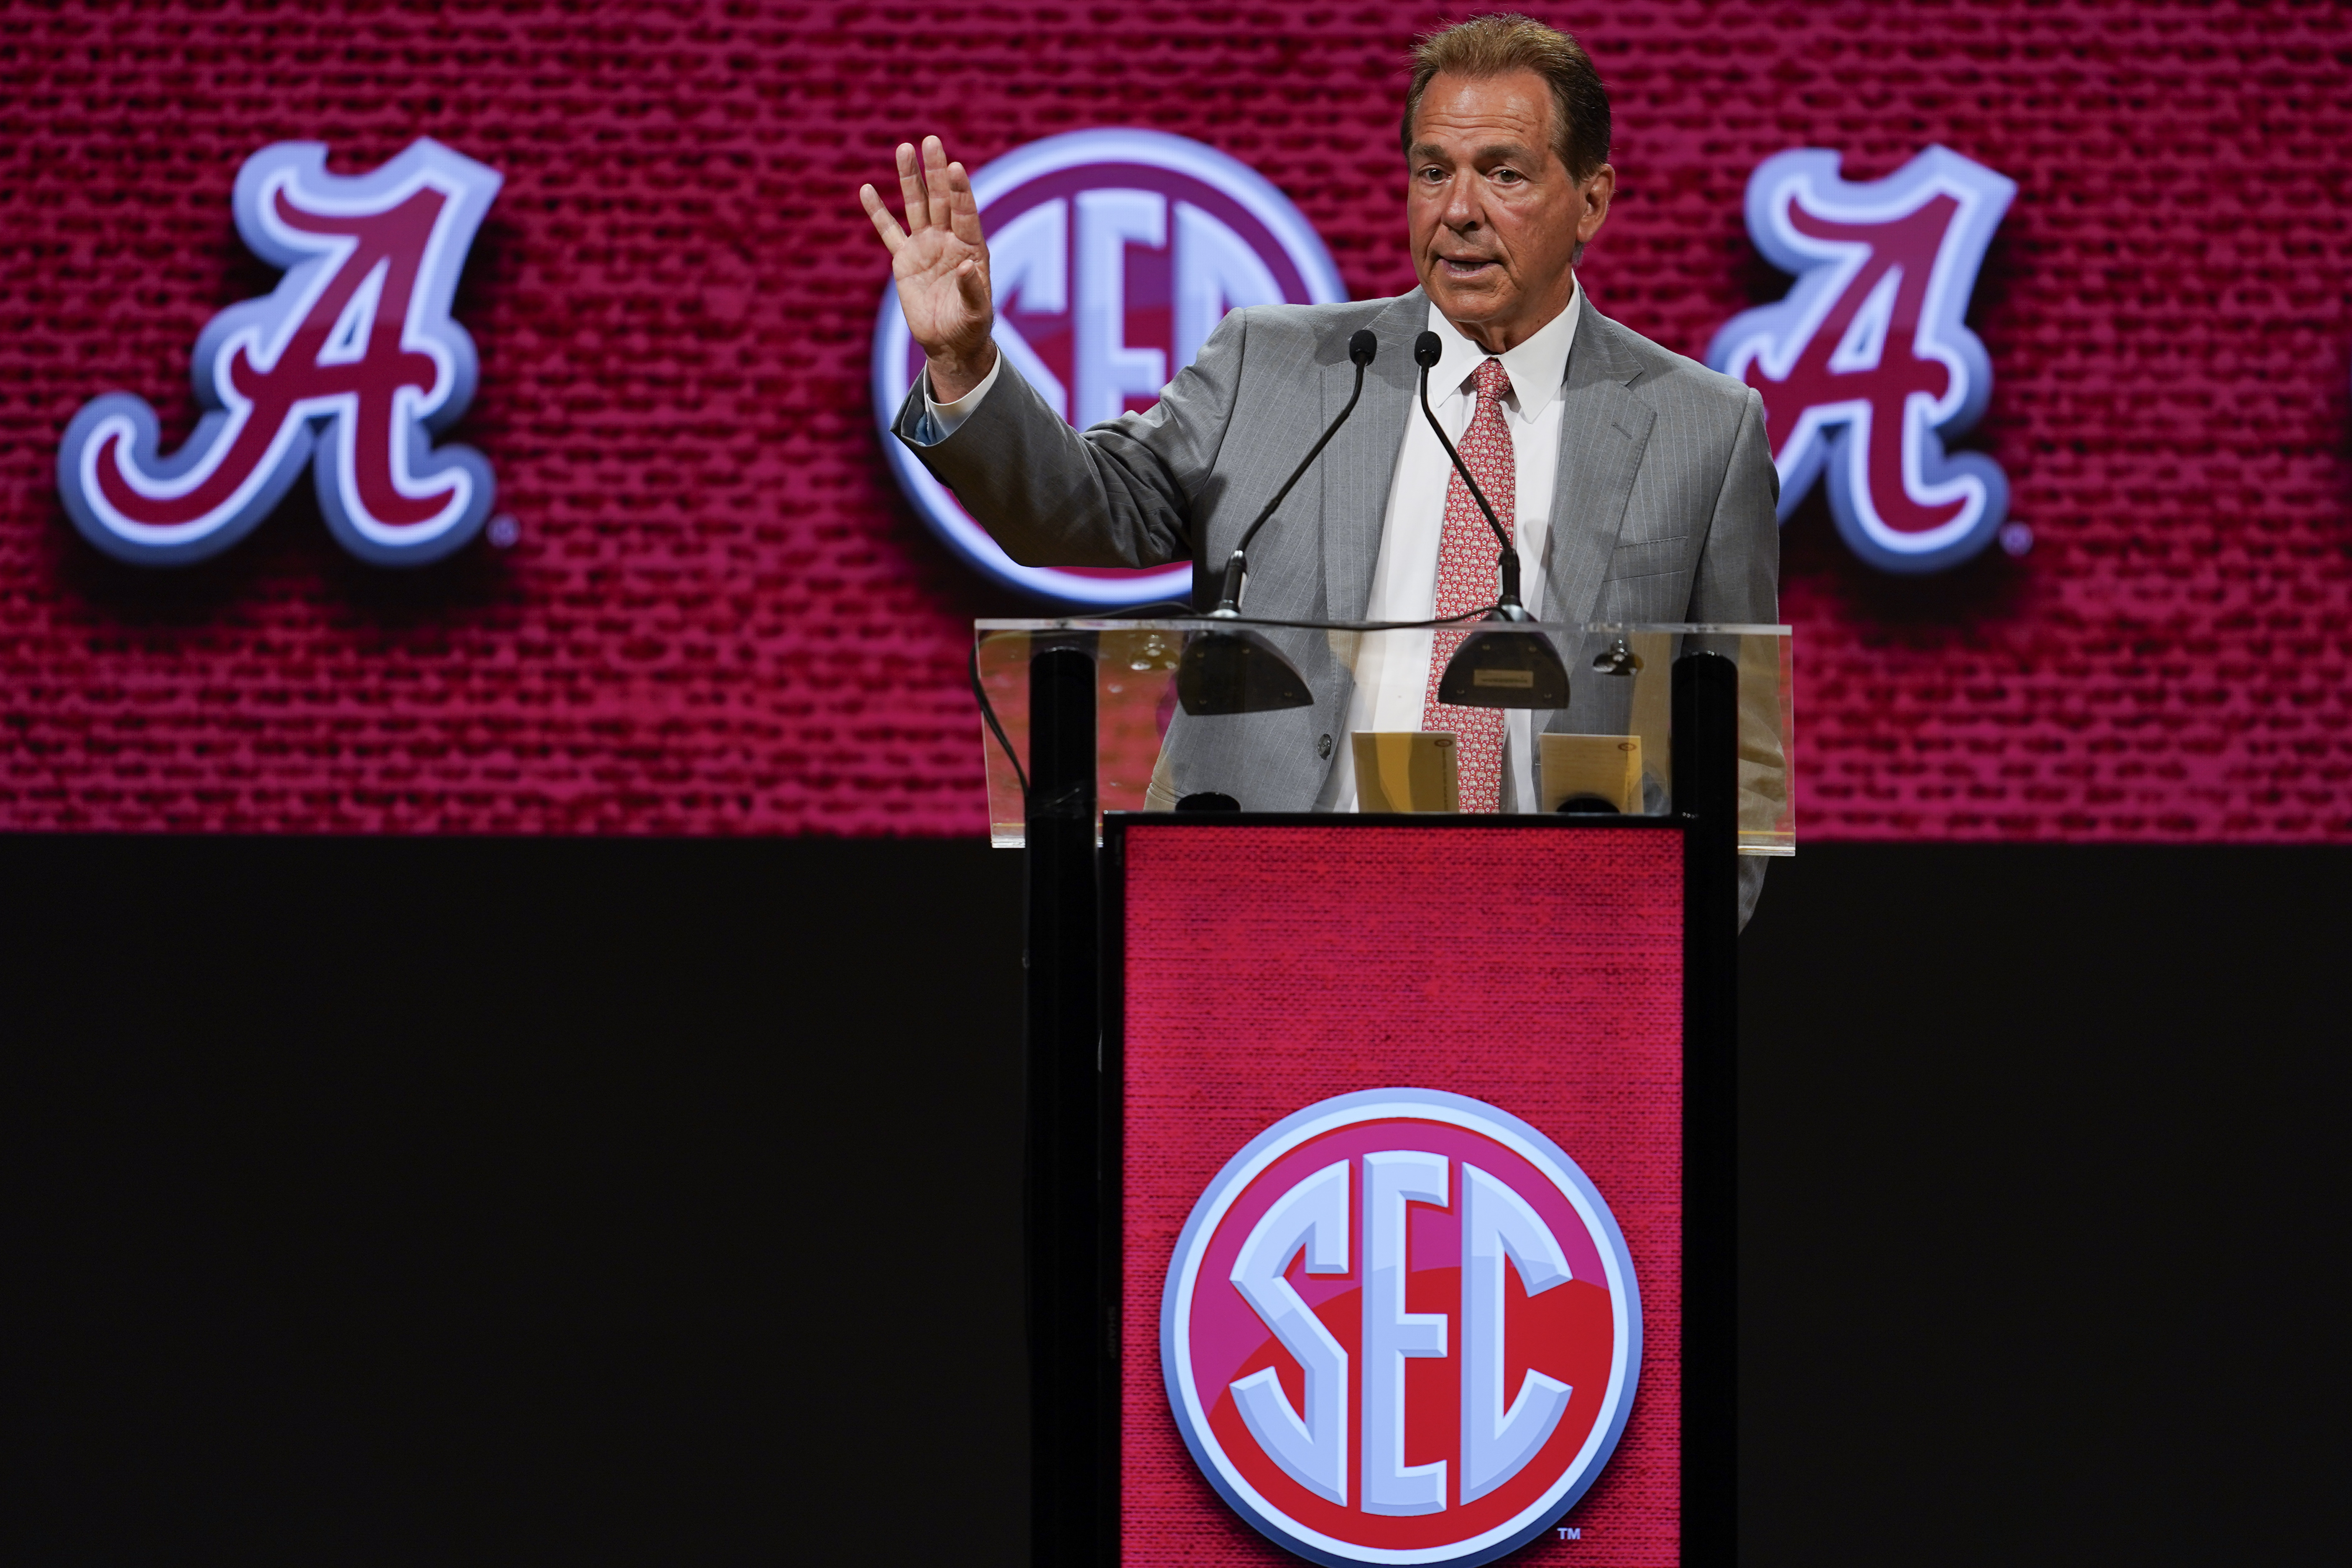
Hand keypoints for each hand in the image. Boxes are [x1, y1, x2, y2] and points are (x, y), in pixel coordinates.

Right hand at [860, 136, 997, 402]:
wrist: (950, 342)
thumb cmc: (969, 327)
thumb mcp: (975, 313)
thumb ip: (972, 291)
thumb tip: (966, 266)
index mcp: (971, 248)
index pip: (965, 212)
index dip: (960, 190)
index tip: (955, 166)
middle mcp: (949, 240)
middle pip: (941, 199)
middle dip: (935, 171)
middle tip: (931, 141)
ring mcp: (925, 246)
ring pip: (916, 206)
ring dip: (910, 178)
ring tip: (904, 148)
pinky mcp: (904, 259)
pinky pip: (888, 231)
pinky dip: (878, 212)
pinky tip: (867, 189)